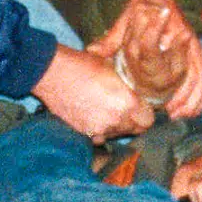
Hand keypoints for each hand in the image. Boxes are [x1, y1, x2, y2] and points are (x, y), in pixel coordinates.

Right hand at [32, 44, 154, 141]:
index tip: (142, 105)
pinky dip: (101, 130)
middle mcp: (115, 120)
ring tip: (109, 109)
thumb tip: (140, 91)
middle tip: (128, 108)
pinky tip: (96, 116)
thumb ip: (129, 85)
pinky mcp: (83, 133)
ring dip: (118, 125)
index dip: (146, 112)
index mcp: (127, 103)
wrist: (52, 73)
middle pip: (135, 129)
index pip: (148, 120)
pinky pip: (100, 137)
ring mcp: (98, 129)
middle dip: (134, 120)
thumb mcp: (114, 68)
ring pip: (117, 133)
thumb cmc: (84, 65)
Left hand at [89, 0, 201, 119]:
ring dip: (198, 101)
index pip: (184, 67)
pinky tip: (191, 106)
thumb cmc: (142, 8)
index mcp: (175, 35)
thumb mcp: (125, 21)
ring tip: (182, 115)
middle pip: (201, 78)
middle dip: (189, 102)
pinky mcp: (198, 53)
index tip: (167, 106)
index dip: (178, 91)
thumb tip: (92, 52)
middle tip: (173, 116)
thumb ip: (112, 39)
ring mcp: (197, 48)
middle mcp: (191, 43)